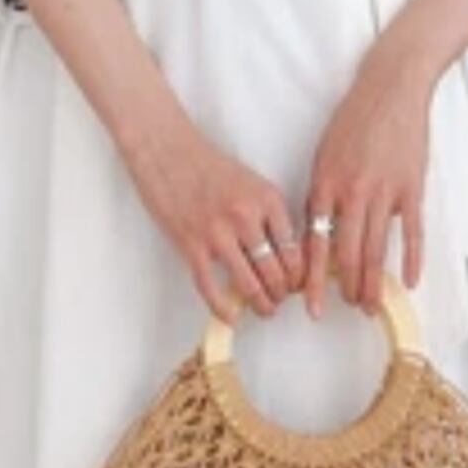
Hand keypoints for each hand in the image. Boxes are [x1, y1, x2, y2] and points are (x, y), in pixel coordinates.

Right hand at [123, 113, 306, 323]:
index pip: (294, 249)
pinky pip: (212, 287)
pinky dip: (224, 308)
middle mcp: (247, 217)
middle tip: (281, 300)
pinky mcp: (191, 245)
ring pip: (249, 284)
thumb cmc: (208, 166)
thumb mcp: (253, 182)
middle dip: (282, 293)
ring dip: (261, 304)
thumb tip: (284, 254)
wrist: (167, 151)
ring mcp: (218, 233)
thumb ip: (270, 215)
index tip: (298, 284)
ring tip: (264, 310)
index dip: (300, 274)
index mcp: (268, 199)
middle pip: (276, 271)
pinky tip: (232, 316)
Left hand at [303, 51, 430, 317]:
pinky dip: (411, 260)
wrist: (391, 90)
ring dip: (373, 282)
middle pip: (347, 254)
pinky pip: (412, 233)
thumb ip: (321, 194)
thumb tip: (316, 232)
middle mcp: (353, 193)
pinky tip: (408, 282)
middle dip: (345, 288)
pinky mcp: (412, 188)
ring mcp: (385, 192)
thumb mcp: (325, 155)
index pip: (316, 244)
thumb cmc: (354, 119)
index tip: (309, 304)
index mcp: (326, 184)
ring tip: (370, 305)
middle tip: (345, 309)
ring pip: (377, 249)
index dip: (313, 278)